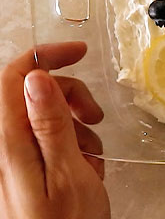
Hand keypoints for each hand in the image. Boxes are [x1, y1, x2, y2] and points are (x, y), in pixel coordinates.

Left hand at [0, 42, 109, 218]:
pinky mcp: (19, 174)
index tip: (78, 52)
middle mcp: (2, 149)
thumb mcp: (67, 174)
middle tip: (94, 116)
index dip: (46, 56)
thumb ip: (49, 123)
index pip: (15, 77)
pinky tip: (84, 167)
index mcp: (9, 143)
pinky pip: (42, 143)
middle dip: (68, 96)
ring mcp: (9, 162)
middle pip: (29, 94)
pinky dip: (69, 147)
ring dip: (73, 127)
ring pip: (40, 119)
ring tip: (92, 154)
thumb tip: (35, 76)